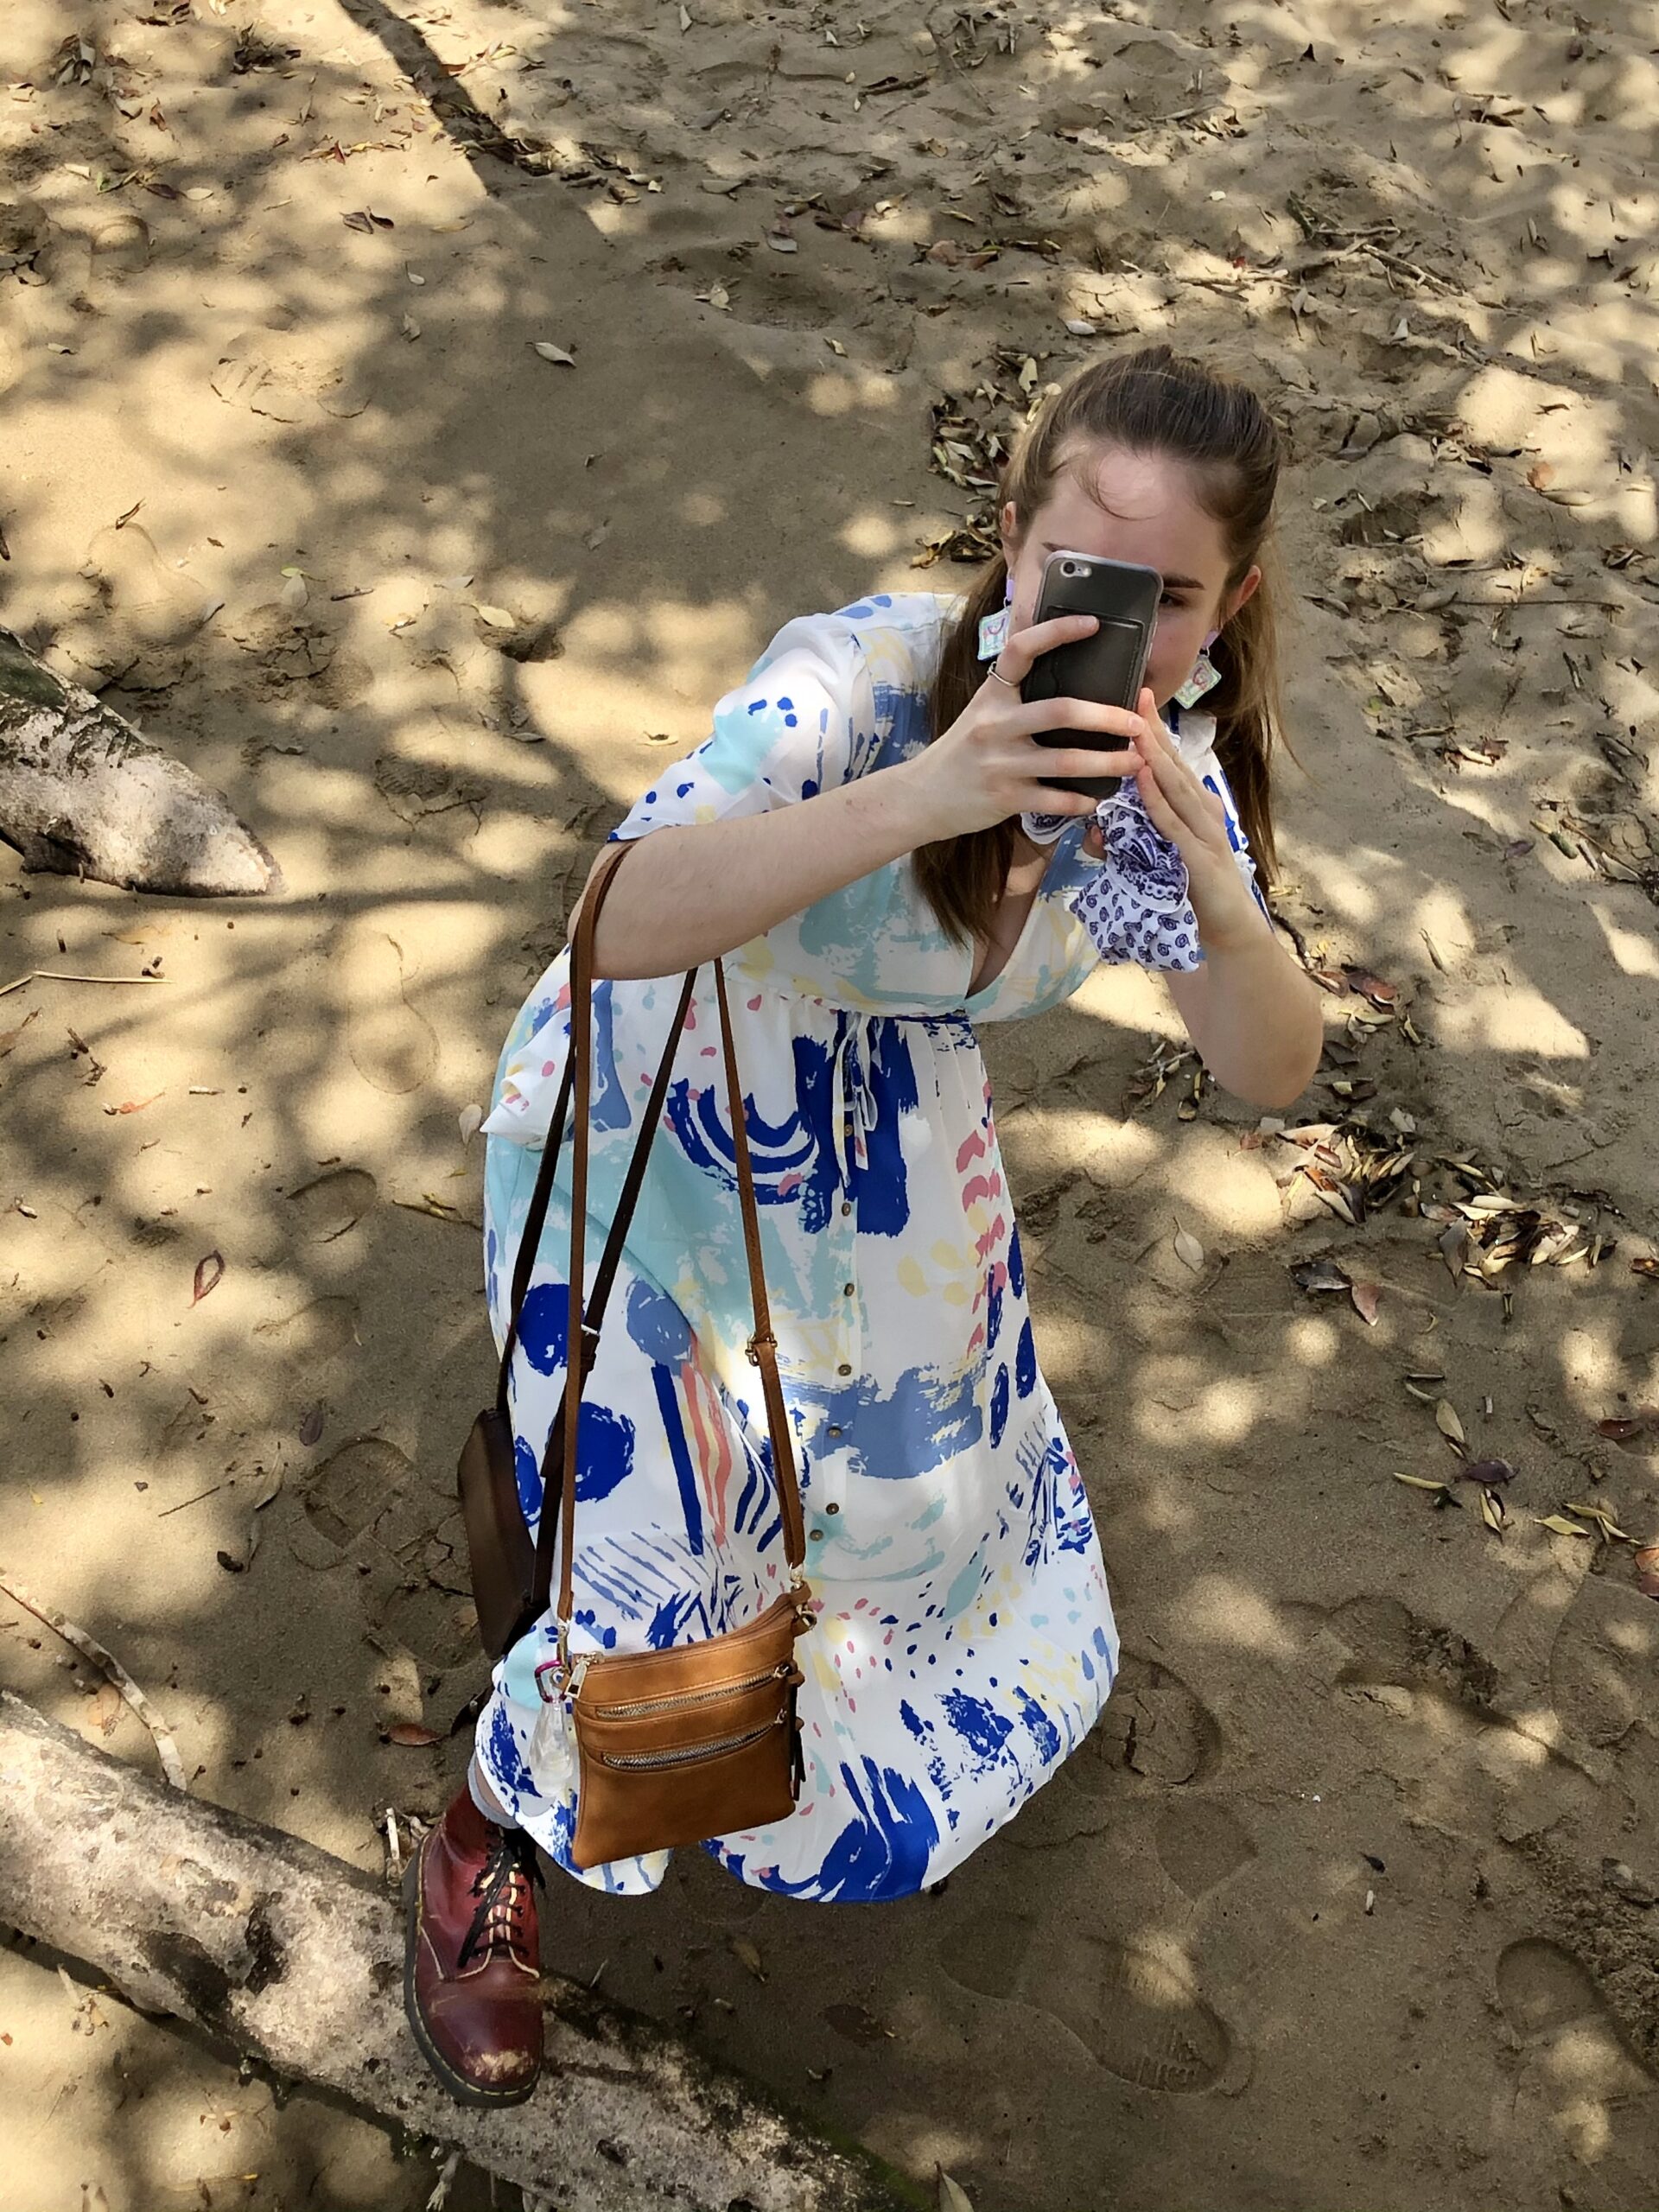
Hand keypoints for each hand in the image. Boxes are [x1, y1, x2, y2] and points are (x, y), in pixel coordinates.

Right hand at [894, 613, 1144, 841]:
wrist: (921, 796)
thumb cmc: (962, 751)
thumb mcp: (982, 712)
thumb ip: (1016, 695)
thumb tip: (1064, 672)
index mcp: (992, 695)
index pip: (1022, 650)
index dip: (1057, 631)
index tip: (1093, 624)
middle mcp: (996, 725)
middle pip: (1060, 711)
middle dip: (1106, 717)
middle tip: (1136, 722)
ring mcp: (1000, 763)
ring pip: (1065, 761)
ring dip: (1107, 762)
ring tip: (1135, 761)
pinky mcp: (1004, 798)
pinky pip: (1054, 800)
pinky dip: (1081, 800)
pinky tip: (1097, 798)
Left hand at [1096, 689, 1265, 952]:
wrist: (1229, 929)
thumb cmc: (1191, 891)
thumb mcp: (1156, 861)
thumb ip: (1127, 843)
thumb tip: (1094, 833)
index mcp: (1194, 806)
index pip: (1170, 763)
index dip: (1153, 731)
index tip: (1136, 697)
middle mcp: (1202, 810)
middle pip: (1174, 765)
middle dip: (1154, 730)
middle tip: (1137, 693)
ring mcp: (1204, 832)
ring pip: (1175, 787)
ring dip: (1154, 756)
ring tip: (1136, 726)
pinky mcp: (1200, 857)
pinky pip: (1173, 823)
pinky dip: (1157, 799)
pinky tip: (1144, 778)